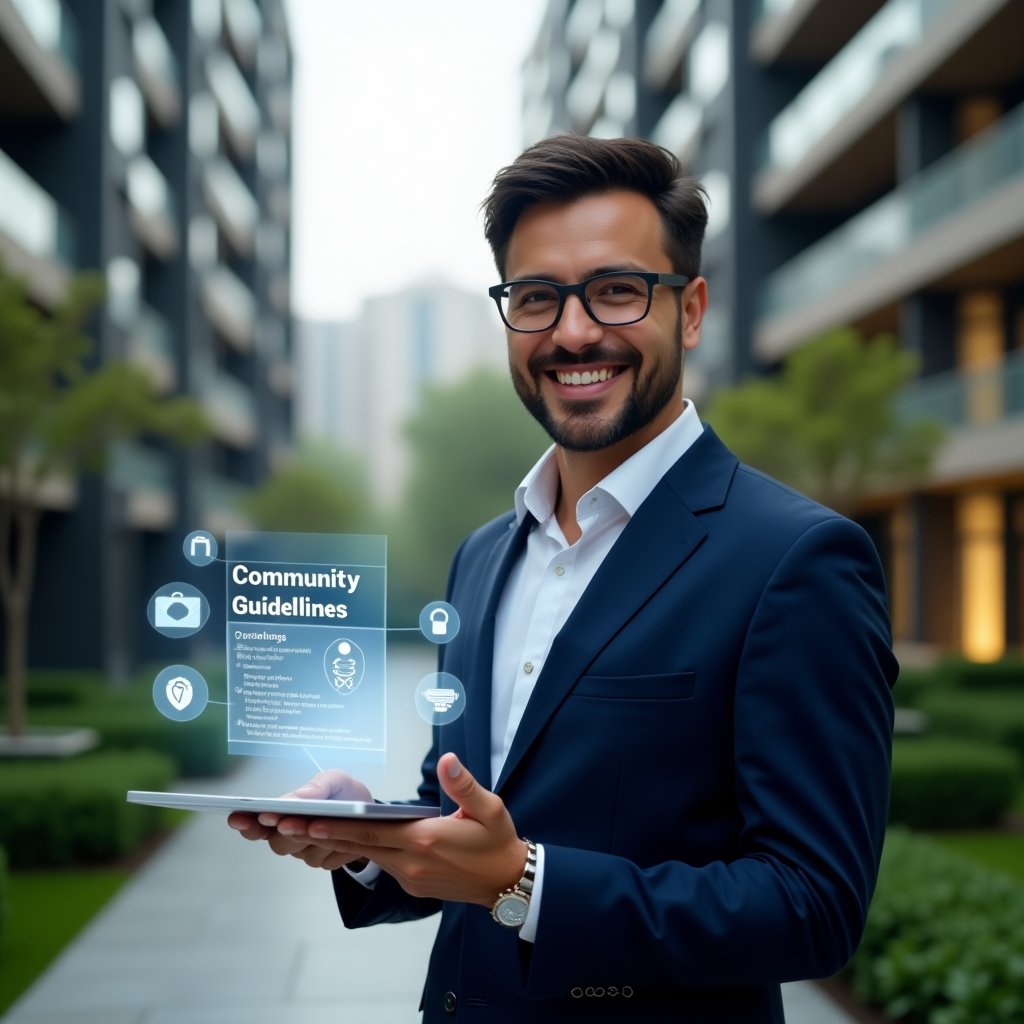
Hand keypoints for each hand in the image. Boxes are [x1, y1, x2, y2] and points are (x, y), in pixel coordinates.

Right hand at [227, 770, 373, 870]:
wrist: (371, 812)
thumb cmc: (344, 792)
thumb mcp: (334, 781)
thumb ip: (314, 788)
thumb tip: (292, 799)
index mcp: (282, 814)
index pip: (255, 825)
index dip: (247, 823)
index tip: (238, 817)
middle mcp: (289, 836)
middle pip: (278, 844)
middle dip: (285, 832)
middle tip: (285, 822)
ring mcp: (307, 851)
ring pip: (304, 853)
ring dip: (316, 838)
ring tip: (327, 823)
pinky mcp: (326, 862)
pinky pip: (328, 860)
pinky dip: (338, 847)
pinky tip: (347, 836)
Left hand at [264, 753, 526, 905]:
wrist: (508, 882)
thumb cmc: (497, 841)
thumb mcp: (489, 808)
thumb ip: (463, 784)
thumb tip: (448, 758)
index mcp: (425, 840)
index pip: (371, 832)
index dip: (337, 827)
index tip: (306, 822)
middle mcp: (411, 862)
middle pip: (358, 846)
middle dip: (319, 836)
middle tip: (283, 827)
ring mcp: (409, 876)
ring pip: (365, 856)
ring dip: (333, 844)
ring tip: (298, 832)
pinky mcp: (412, 884)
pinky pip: (380, 864)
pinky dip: (357, 852)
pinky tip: (338, 841)